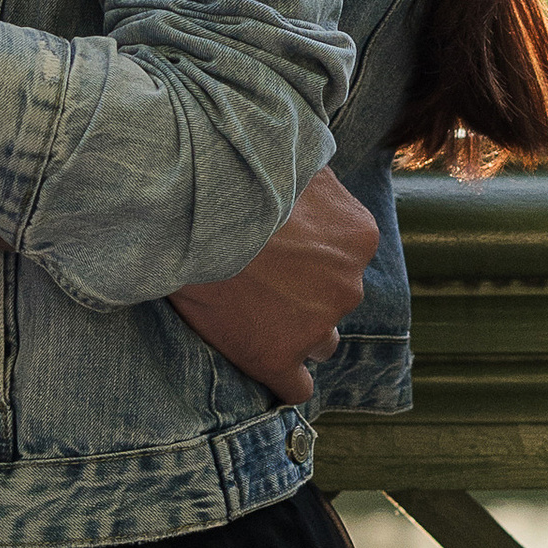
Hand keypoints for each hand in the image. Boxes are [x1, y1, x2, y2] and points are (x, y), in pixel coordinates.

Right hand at [170, 167, 378, 407]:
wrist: (190, 208)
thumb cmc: (238, 176)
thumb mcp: (295, 159)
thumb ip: (317, 181)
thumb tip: (317, 182)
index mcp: (357, 236)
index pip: (349, 257)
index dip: (312, 256)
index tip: (279, 249)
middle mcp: (347, 285)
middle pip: (333, 299)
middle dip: (304, 293)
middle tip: (258, 275)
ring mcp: (314, 326)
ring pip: (320, 343)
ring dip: (294, 331)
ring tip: (252, 313)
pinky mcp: (277, 359)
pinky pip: (295, 388)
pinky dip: (282, 376)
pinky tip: (261, 360)